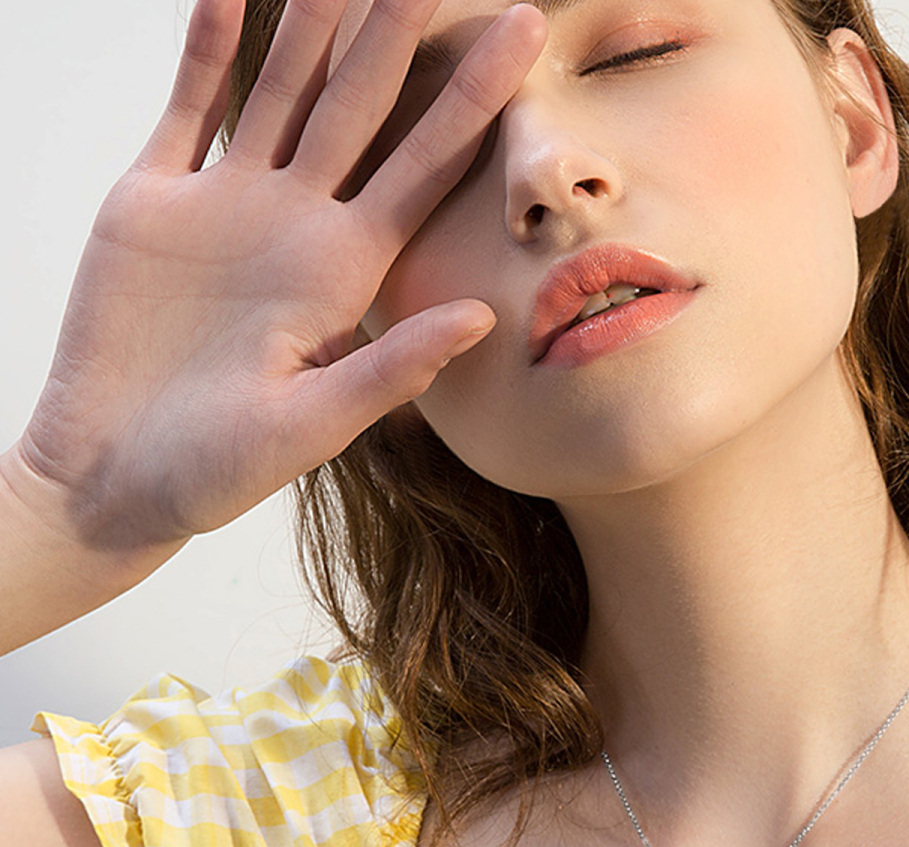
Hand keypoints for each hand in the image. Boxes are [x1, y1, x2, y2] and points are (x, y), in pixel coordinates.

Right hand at [13, 0, 545, 552]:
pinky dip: (206, 47)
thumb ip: (391, 368)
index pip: (423, 169)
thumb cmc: (216, 468)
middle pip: (362, 110)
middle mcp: (298, 226)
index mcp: (345, 273)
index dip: (472, 102)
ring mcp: (228, 206)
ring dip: (312, 24)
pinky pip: (189, 106)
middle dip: (398, 34)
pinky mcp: (156, 200)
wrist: (115, 469)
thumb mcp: (312, 424)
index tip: (523, 34)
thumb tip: (481, 317)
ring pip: (280, 92)